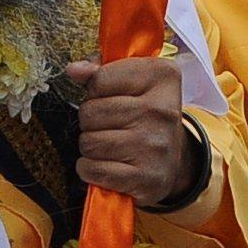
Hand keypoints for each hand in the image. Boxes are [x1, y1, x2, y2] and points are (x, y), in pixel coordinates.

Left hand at [69, 55, 199, 206]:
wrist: (173, 163)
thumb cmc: (146, 117)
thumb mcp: (133, 85)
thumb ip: (101, 72)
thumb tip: (74, 70)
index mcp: (162, 77)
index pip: (100, 78)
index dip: (95, 90)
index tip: (109, 97)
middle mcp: (162, 109)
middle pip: (90, 112)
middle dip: (90, 121)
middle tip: (108, 125)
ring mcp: (155, 145)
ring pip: (89, 142)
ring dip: (90, 147)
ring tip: (108, 145)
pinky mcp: (146, 177)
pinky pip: (94, 170)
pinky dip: (91, 170)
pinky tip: (105, 165)